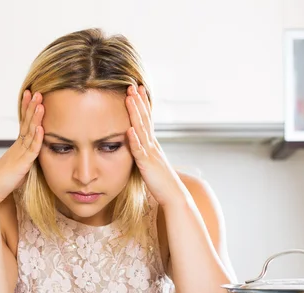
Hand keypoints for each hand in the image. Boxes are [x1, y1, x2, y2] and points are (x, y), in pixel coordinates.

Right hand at [0, 90, 44, 204]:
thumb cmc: (4, 182)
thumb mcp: (19, 167)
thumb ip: (26, 160)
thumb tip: (34, 157)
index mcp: (17, 147)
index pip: (24, 123)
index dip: (27, 109)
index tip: (31, 95)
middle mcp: (18, 147)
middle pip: (26, 122)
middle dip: (31, 106)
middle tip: (36, 91)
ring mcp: (19, 154)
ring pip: (29, 132)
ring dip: (35, 117)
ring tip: (40, 103)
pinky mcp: (22, 164)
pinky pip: (31, 149)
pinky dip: (36, 138)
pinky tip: (40, 128)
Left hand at [125, 85, 184, 207]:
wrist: (175, 197)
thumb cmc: (162, 184)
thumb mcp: (152, 164)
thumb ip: (145, 154)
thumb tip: (138, 146)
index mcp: (153, 145)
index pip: (147, 120)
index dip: (142, 104)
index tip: (137, 90)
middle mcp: (153, 145)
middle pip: (145, 119)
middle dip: (138, 101)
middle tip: (132, 85)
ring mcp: (151, 154)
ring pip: (141, 130)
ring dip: (135, 113)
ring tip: (129, 98)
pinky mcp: (147, 165)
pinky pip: (139, 151)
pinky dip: (134, 140)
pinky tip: (128, 129)